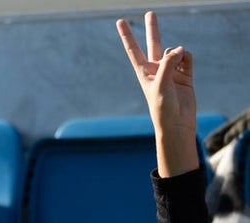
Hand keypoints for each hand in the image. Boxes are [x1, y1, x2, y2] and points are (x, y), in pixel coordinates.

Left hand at [116, 11, 197, 176]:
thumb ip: (168, 63)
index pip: (133, 50)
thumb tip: (180, 48)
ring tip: (177, 65)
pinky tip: (186, 65)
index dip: (127, 35)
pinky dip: (188, 58)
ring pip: (176, 50)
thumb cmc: (163, 107)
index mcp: (143, 72)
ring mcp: (171, 70)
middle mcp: (157, 69)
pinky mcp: (186, 73)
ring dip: (178, 53)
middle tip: (150, 13)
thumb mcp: (161, 84)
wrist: (177, 123)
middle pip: (153, 44)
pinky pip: (188, 57)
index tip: (120, 21)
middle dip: (152, 29)